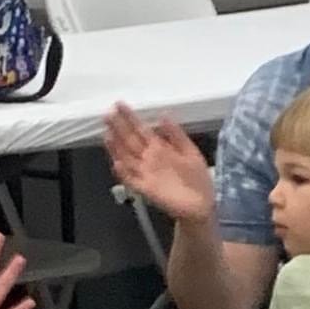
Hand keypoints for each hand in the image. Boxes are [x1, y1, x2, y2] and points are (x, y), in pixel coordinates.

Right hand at [102, 103, 216, 224]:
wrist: (202, 204)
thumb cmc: (197, 178)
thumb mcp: (190, 151)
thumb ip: (176, 134)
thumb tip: (164, 115)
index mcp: (160, 148)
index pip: (140, 129)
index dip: (130, 117)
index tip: (119, 105)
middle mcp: (149, 159)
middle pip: (130, 141)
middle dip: (118, 128)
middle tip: (107, 115)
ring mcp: (146, 174)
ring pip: (127, 158)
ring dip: (116, 148)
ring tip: (108, 135)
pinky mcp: (147, 190)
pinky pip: (132, 180)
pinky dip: (124, 173)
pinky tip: (118, 164)